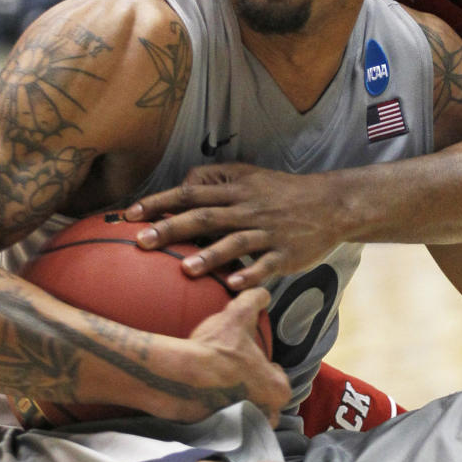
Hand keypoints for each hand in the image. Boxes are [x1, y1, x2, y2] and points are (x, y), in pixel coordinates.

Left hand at [125, 161, 340, 286]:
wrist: (331, 203)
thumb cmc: (282, 192)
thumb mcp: (249, 175)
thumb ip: (215, 179)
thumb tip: (181, 184)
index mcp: (236, 190)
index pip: (190, 194)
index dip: (160, 203)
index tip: (130, 214)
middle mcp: (248, 209)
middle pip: (205, 217)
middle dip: (172, 228)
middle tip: (142, 241)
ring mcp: (268, 232)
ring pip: (236, 242)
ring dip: (210, 255)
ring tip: (185, 269)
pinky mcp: (286, 254)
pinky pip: (267, 265)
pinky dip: (251, 274)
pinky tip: (234, 285)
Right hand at [187, 286, 288, 426]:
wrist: (181, 379)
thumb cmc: (216, 350)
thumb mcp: (236, 316)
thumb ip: (253, 300)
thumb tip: (263, 292)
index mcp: (278, 389)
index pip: (278, 378)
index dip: (265, 367)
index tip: (249, 360)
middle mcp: (268, 414)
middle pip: (264, 400)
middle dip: (254, 390)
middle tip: (234, 375)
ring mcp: (245, 428)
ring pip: (248, 414)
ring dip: (239, 404)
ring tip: (220, 388)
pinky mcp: (223, 436)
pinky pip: (227, 425)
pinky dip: (220, 415)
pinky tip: (207, 398)